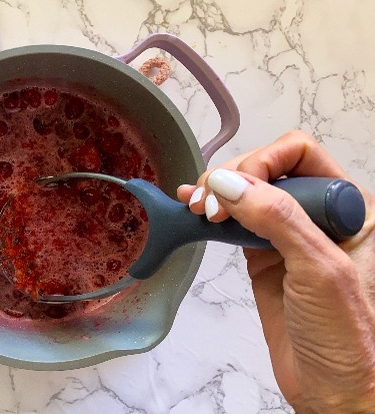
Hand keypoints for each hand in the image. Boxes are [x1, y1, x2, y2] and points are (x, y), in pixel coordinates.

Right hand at [177, 131, 374, 412]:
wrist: (333, 388)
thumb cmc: (348, 337)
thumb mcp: (319, 270)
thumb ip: (277, 219)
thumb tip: (228, 182)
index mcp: (347, 207)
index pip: (299, 154)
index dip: (262, 162)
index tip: (237, 189)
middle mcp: (317, 214)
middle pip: (266, 167)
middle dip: (231, 178)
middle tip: (208, 205)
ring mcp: (287, 235)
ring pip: (246, 192)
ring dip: (215, 193)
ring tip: (195, 207)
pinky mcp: (262, 256)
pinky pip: (232, 222)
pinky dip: (211, 214)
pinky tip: (193, 210)